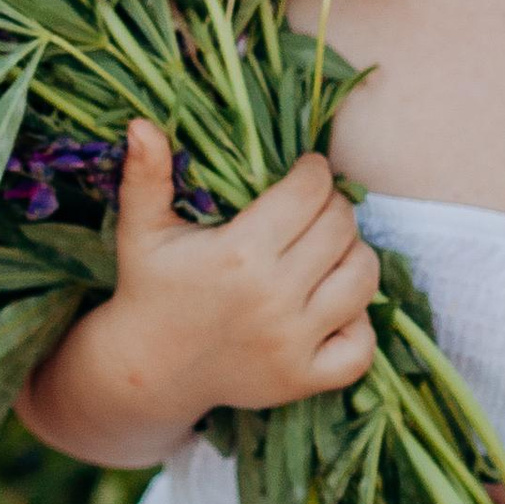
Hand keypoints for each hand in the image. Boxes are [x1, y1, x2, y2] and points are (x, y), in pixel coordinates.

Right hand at [22, 125, 379, 462]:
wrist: (148, 370)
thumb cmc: (150, 288)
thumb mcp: (141, 230)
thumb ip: (146, 176)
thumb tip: (142, 123)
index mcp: (238, 254)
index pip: (309, 193)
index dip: (314, 173)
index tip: (306, 172)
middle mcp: (272, 299)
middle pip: (340, 229)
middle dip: (334, 207)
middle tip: (315, 207)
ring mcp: (292, 344)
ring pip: (362, 279)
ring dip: (353, 255)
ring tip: (328, 249)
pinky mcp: (303, 379)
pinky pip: (362, 346)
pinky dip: (359, 323)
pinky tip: (334, 305)